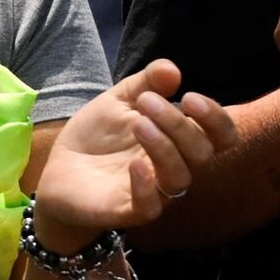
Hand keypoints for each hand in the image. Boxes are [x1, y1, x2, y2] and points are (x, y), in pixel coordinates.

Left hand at [32, 60, 233, 245]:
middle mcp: (174, 167)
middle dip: (179, 125)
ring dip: (164, 148)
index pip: (221, 136)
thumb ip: (146, 82)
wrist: (59, 169)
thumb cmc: (98, 136)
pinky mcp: (129, 210)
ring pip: (180, 178)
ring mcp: (154, 191)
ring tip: (139, 124)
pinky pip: (151, 206)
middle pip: (201, 153)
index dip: (215, 119)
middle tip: (147, 102)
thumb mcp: (119, 100)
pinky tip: (135, 164)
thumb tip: (172, 69)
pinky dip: (146, 185)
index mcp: (179, 140)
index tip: (189, 97)